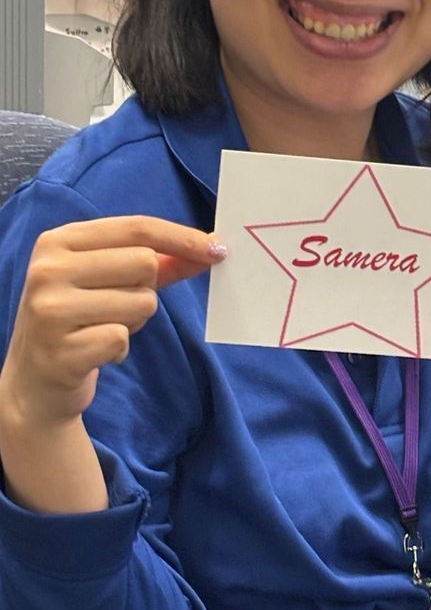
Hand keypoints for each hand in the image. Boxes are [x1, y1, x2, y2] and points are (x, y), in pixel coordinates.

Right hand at [0, 216, 226, 429]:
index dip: (182, 237)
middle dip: (146, 289)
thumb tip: (208, 247)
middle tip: (116, 307)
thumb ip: (156, 261)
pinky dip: (119, 349)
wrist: (33, 382)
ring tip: (100, 329)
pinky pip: (123, 339)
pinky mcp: (61, 351)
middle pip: (145, 263)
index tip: (217, 248)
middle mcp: (49, 269)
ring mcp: (51, 310)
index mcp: (58, 241)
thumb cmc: (79, 320)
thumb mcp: (105, 280)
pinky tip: (94, 352)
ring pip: (141, 302)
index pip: (136, 227)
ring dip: (133, 321)